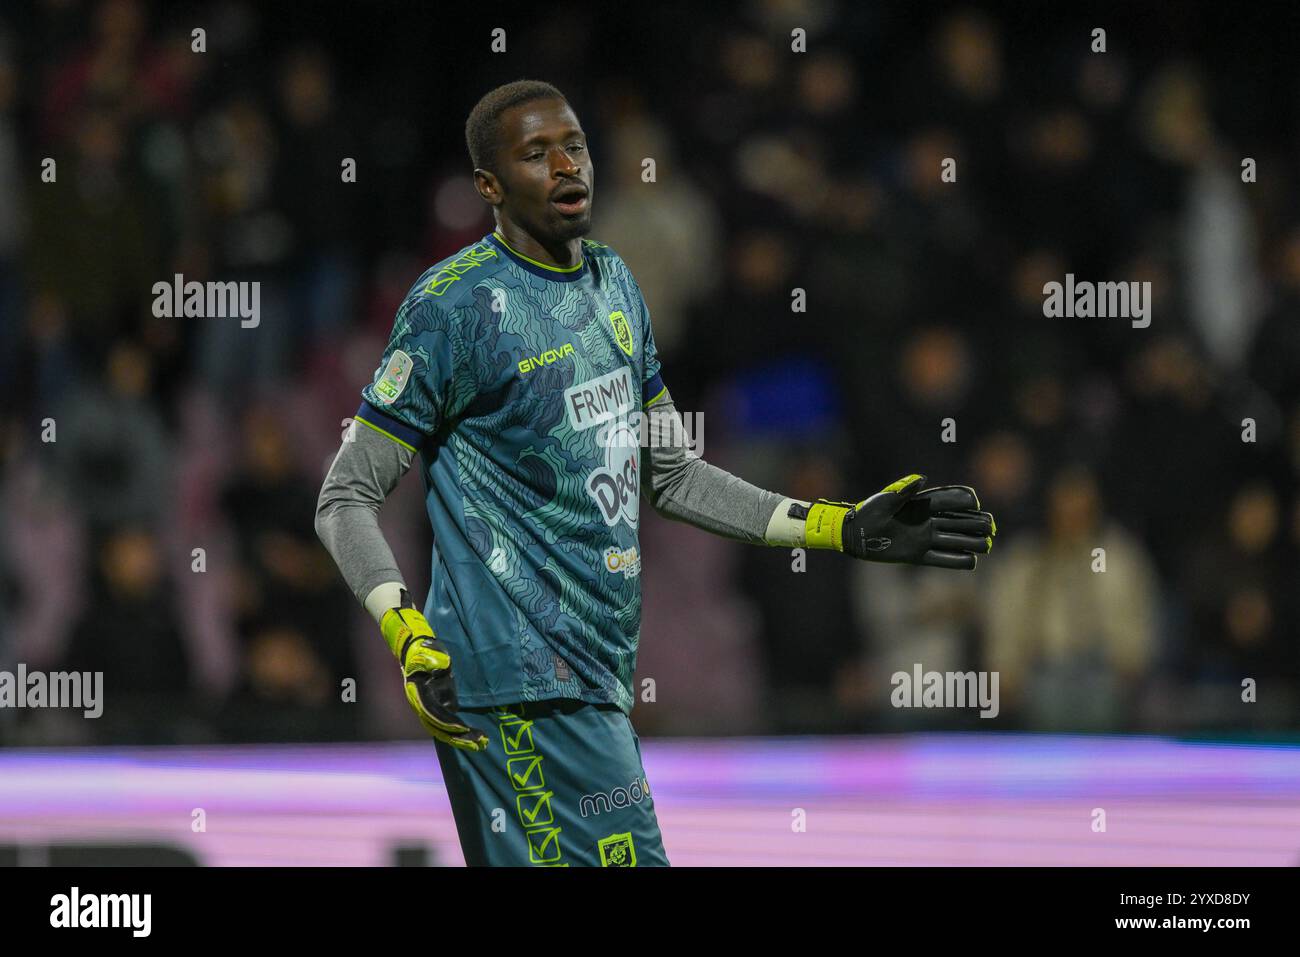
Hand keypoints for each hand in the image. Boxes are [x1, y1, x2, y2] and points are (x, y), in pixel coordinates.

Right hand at [380, 598, 488, 750]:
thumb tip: (443, 665)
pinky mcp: (438, 706)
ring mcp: (430, 708)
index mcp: (418, 694)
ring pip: (444, 730)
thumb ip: (434, 658)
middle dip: (460, 738)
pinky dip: (459, 733)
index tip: (463, 729)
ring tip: (481, 744)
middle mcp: (422, 706)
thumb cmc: (422, 648)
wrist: (414, 648)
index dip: (448, 724)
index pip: (433, 715)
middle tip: (480, 744)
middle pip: (440, 728)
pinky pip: (447, 725)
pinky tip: (474, 737)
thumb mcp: (427, 649)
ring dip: (462, 739)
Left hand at [808, 473, 995, 569]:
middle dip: (976, 523)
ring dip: (972, 542)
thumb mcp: (885, 500)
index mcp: (922, 504)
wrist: (854, 534)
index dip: (964, 500)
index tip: (974, 504)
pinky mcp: (917, 555)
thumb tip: (922, 479)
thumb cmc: (868, 512)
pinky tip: (971, 562)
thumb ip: (903, 491)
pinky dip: (957, 560)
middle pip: (959, 521)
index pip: (950, 500)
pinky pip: (941, 559)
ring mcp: (924, 538)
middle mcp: (927, 521)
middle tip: (990, 528)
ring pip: (954, 540)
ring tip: (987, 545)